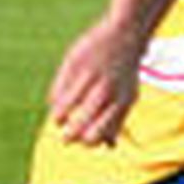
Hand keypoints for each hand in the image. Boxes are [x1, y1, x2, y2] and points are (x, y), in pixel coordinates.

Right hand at [47, 16, 148, 146]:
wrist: (124, 36)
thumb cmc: (124, 73)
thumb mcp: (128, 96)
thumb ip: (118, 121)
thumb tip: (109, 146)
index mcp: (121, 102)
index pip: (98, 133)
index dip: (88, 142)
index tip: (84, 140)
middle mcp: (105, 92)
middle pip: (79, 125)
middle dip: (69, 137)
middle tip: (65, 137)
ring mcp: (88, 78)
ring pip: (63, 109)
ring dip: (59, 119)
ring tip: (59, 120)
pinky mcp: (73, 65)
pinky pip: (57, 91)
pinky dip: (55, 100)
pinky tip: (57, 103)